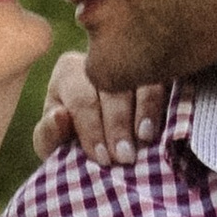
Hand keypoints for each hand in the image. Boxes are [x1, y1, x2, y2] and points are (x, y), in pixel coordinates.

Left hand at [33, 50, 166, 165]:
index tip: (102, 158)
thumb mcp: (53, 143)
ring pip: (141, 79)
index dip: (91, 129)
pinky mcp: (159, 70)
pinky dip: (167, 101)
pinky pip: (166, 80)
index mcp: (69, 72)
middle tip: (125, 157)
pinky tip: (166, 123)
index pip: (81, 98)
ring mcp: (132, 61)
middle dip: (118, 124)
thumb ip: (49, 134)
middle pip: (112, 88)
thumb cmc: (74, 143)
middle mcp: (100, 58)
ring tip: (145, 139)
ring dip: (145, 110)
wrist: (103, 144)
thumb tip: (61, 116)